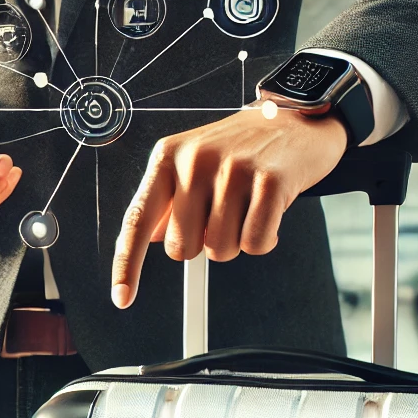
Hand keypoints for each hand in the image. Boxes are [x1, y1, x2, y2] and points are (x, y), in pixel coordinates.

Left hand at [111, 107, 346, 307]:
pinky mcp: (271, 181)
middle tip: (222, 214)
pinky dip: (263, 240)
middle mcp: (195, 160)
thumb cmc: (239, 148)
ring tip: (247, 207)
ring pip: (220, 250)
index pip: (138, 220)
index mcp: (167, 157)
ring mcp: (233, 169)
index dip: (127, 265)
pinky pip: (255, 244)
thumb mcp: (192, 164)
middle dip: (203, 243)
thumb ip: (168, 202)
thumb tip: (151, 239)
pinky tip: (268, 212)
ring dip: (236, 241)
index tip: (121, 298)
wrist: (295, 119)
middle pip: (183, 249)